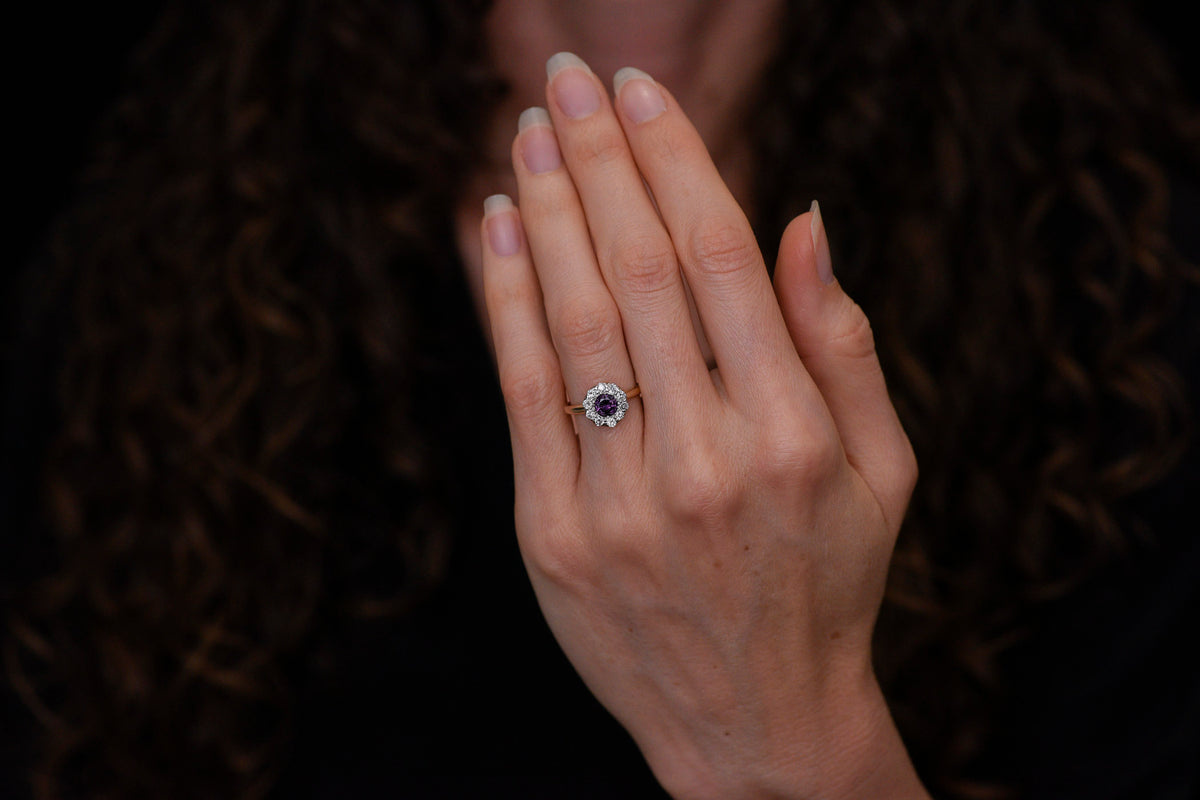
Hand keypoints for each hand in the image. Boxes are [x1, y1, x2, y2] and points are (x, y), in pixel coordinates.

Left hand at [479, 53, 925, 798]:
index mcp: (794, 433)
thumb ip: (844, 343)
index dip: (674, 160)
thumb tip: (802, 217)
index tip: (641, 95)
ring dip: (545, 211)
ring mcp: (621, 501)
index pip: (719, 257)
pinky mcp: (554, 536)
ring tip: (524, 134)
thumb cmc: (828, 584)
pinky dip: (505, 300)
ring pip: (572, 319)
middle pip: (636, 268)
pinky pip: (523, 392)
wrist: (755, 725)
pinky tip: (497, 230)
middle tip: (565, 80)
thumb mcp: (884, 471)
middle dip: (595, 158)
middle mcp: (706, 459)